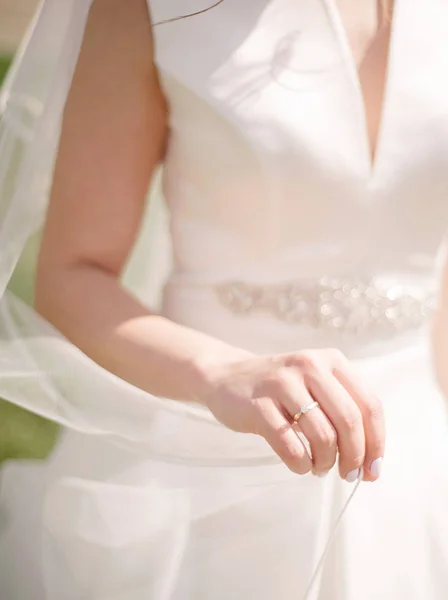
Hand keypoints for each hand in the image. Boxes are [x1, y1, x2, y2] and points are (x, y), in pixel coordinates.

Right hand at [201, 349, 384, 480]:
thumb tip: (370, 463)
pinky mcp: (258, 404)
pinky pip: (291, 445)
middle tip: (348, 475)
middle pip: (349, 421)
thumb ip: (344, 412)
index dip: (376, 443)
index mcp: (332, 360)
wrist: (226, 377)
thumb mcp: (316, 386)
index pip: (369, 405)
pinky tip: (299, 464)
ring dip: (326, 462)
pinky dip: (301, 464)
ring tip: (319, 467)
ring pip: (323, 435)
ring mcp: (282, 383)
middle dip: (354, 457)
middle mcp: (310, 365)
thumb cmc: (280, 390)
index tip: (372, 470)